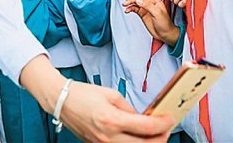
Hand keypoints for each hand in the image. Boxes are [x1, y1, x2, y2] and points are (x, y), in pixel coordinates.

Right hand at [19, 55, 172, 141]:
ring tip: (155, 133)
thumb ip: (129, 109)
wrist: (62, 102)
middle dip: (161, 137)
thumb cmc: (83, 94)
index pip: (146, 127)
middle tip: (166, 128)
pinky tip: (138, 136)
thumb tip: (143, 119)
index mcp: (112, 119)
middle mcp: (108, 136)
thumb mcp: (111, 94)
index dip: (163, 124)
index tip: (170, 119)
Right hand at [123, 0, 179, 45]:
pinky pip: (133, 8)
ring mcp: (145, 7)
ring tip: (126, 3)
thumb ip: (147, 5)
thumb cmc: (165, 23)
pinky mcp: (142, 13)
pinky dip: (129, 8)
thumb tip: (137, 0)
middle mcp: (150, 1)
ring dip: (130, 0)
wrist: (164, 34)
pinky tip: (127, 10)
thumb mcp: (157, 13)